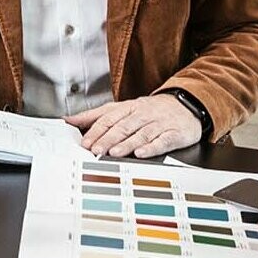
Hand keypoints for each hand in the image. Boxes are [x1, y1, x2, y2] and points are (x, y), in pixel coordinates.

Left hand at [66, 94, 199, 158]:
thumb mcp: (123, 108)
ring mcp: (158, 124)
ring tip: (114, 153)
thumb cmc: (151, 110)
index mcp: (128, 108)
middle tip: (96, 150)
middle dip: (108, 138)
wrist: (187, 104)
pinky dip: (152, 147)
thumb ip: (96, 115)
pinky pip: (162, 141)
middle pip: (123, 126)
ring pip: (140, 134)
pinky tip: (142, 153)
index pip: (109, 118)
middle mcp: (142, 114)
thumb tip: (70, 120)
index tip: (85, 142)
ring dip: (127, 144)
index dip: (96, 130)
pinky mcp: (173, 133)